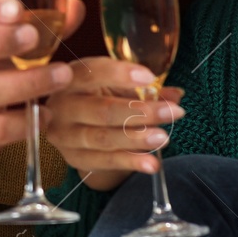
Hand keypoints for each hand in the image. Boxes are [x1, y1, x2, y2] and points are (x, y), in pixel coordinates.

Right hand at [42, 58, 185, 190]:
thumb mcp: (115, 87)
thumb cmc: (96, 98)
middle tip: (173, 112)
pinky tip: (152, 163)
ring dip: (137, 139)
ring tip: (163, 138)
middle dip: (141, 112)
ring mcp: (65, 135)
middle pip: (102, 110)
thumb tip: (176, 95)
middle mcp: (62, 106)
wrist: (73, 128)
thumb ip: (144, 89)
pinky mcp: (74, 158)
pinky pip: (105, 162)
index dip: (120, 74)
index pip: (92, 73)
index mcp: (70, 79)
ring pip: (104, 138)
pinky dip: (131, 162)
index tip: (149, 77)